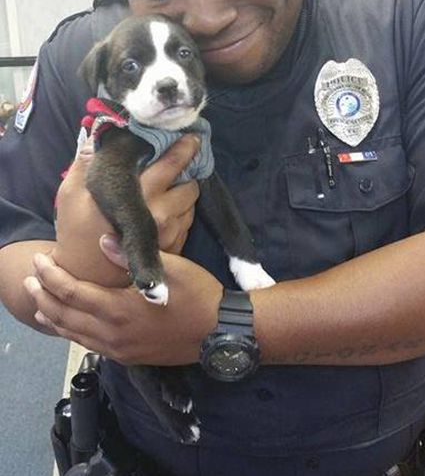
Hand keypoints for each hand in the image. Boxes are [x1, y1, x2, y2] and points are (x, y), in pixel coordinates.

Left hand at [24, 252, 222, 365]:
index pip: (72, 292)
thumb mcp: (171, 267)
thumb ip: (132, 256)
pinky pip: (89, 345)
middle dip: (43, 296)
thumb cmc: (198, 294)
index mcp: (120, 309)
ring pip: (73, 335)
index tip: (40, 259)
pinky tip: (69, 325)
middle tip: (30, 279)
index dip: (51, 276)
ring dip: (53, 317)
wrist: (220, 332)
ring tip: (39, 303)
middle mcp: (113, 334)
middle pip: (65, 316)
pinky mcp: (128, 357)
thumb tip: (102, 241)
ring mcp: (120, 349)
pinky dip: (71, 333)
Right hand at [52, 134, 200, 286]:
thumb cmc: (78, 232)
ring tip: (167, 189)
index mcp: (141, 196)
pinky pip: (188, 221)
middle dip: (186, 173)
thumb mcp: (73, 194)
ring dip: (183, 193)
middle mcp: (162, 213)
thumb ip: (86, 161)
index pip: (174, 163)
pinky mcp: (175, 247)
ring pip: (191, 202)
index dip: (185, 147)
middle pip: (191, 183)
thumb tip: (98, 135)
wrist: (88, 276)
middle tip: (175, 166)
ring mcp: (171, 233)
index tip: (191, 137)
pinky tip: (164, 209)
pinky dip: (181, 212)